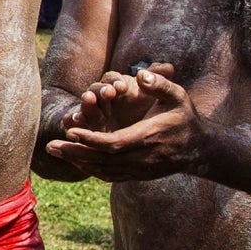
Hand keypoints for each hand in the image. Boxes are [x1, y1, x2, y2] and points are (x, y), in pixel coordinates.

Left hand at [45, 63, 200, 179]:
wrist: (201, 149)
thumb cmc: (185, 117)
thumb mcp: (178, 96)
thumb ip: (160, 84)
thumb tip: (141, 74)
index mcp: (149, 137)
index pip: (115, 143)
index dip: (92, 139)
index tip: (71, 130)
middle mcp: (143, 157)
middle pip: (103, 159)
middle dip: (75, 153)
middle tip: (49, 146)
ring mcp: (141, 169)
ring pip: (104, 170)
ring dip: (78, 161)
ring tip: (53, 150)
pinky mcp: (139, 175)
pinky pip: (111, 176)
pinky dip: (91, 170)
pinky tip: (75, 161)